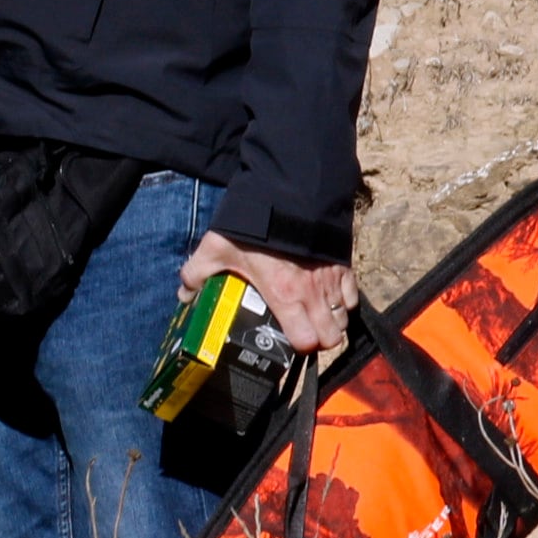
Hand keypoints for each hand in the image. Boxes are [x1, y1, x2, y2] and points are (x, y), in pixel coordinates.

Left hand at [182, 231, 356, 354]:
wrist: (289, 190)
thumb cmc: (253, 226)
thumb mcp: (217, 248)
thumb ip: (197, 273)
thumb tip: (185, 294)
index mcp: (284, 295)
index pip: (306, 340)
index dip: (299, 346)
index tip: (289, 342)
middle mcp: (313, 293)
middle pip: (332, 337)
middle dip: (320, 340)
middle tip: (305, 333)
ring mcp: (331, 279)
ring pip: (343, 320)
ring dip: (332, 323)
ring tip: (315, 318)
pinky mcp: (344, 264)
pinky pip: (353, 296)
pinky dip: (344, 302)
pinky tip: (328, 298)